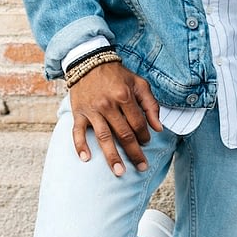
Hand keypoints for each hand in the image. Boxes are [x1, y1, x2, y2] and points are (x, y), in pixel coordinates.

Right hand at [68, 61, 161, 176]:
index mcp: (124, 96)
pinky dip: (80, 146)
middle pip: (124, 134)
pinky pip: (77, 132)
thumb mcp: (139, 84)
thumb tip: (158, 128)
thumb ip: (151, 105)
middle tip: (142, 167)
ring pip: (103, 137)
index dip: (145, 135)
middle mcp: (108, 105)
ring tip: (119, 172)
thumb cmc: (118, 76)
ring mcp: (92, 110)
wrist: (89, 64)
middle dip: (134, 152)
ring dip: (112, 156)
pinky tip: (86, 159)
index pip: (138, 122)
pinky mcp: (78, 113)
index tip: (147, 143)